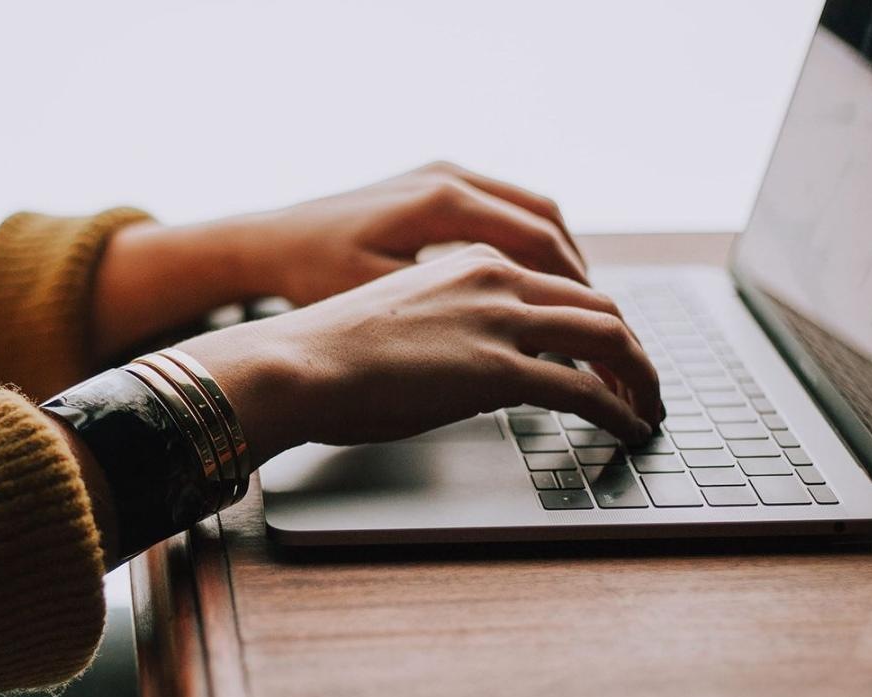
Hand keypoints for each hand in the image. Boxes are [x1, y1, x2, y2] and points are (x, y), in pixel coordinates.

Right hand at [175, 244, 662, 464]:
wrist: (295, 363)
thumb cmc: (329, 352)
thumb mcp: (404, 318)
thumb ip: (453, 328)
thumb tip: (478, 370)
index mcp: (471, 260)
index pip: (560, 283)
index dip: (596, 320)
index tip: (608, 353)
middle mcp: (495, 277)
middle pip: (598, 305)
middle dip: (632, 349)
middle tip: (643, 384)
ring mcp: (499, 319)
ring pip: (608, 337)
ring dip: (640, 377)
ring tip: (648, 409)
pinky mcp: (498, 368)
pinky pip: (585, 389)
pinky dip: (620, 410)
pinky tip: (628, 428)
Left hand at [225, 160, 584, 305]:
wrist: (268, 243)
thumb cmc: (313, 277)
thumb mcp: (383, 302)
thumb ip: (453, 316)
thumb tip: (522, 347)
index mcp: (443, 203)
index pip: (539, 243)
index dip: (576, 291)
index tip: (599, 331)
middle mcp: (450, 178)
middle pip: (547, 222)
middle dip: (580, 277)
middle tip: (603, 325)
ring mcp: (442, 175)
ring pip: (531, 211)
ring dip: (559, 258)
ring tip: (578, 308)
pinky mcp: (433, 184)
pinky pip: (503, 208)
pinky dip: (529, 244)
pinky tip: (533, 284)